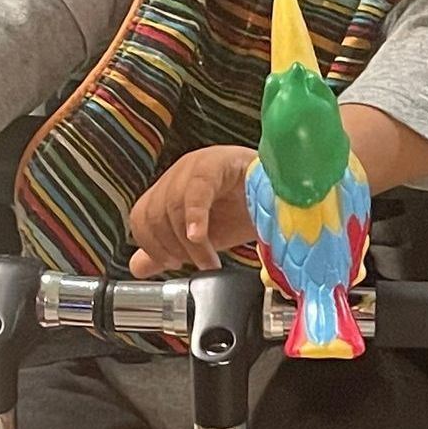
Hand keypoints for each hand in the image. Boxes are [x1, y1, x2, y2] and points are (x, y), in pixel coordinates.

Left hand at [128, 147, 256, 274]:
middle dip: (173, 247)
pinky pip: (197, 191)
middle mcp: (180, 173)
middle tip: (198, 264)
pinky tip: (200, 237)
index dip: (152, 245)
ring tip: (211, 261)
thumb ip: (170, 250)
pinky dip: (195, 218)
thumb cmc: (249, 212)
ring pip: (172, 206)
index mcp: (172, 188)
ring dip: (190, 244)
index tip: (174, 263)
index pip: (141, 216)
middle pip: (154, 212)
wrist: (289, 199)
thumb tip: (137, 266)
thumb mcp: (205, 238)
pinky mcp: (219, 162)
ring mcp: (198, 165)